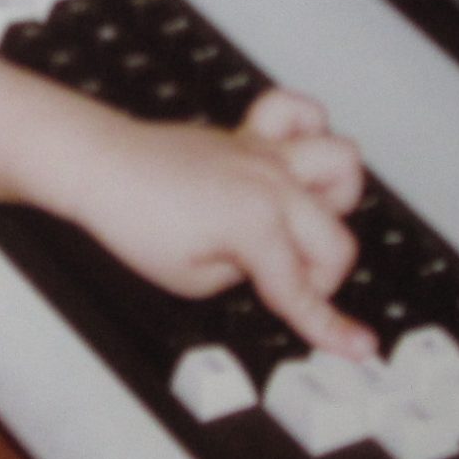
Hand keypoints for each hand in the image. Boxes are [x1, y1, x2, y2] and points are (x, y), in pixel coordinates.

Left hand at [57, 88, 374, 356]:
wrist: (101, 165)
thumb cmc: (133, 217)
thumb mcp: (190, 280)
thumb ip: (245, 277)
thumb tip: (271, 270)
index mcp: (255, 225)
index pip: (301, 290)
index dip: (329, 329)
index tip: (356, 347)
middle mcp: (271, 183)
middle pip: (336, 240)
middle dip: (322, 277)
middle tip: (291, 289)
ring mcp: (266, 153)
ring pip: (342, 162)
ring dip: (334, 202)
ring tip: (301, 223)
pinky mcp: (252, 134)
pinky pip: (301, 111)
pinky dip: (310, 132)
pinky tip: (295, 161)